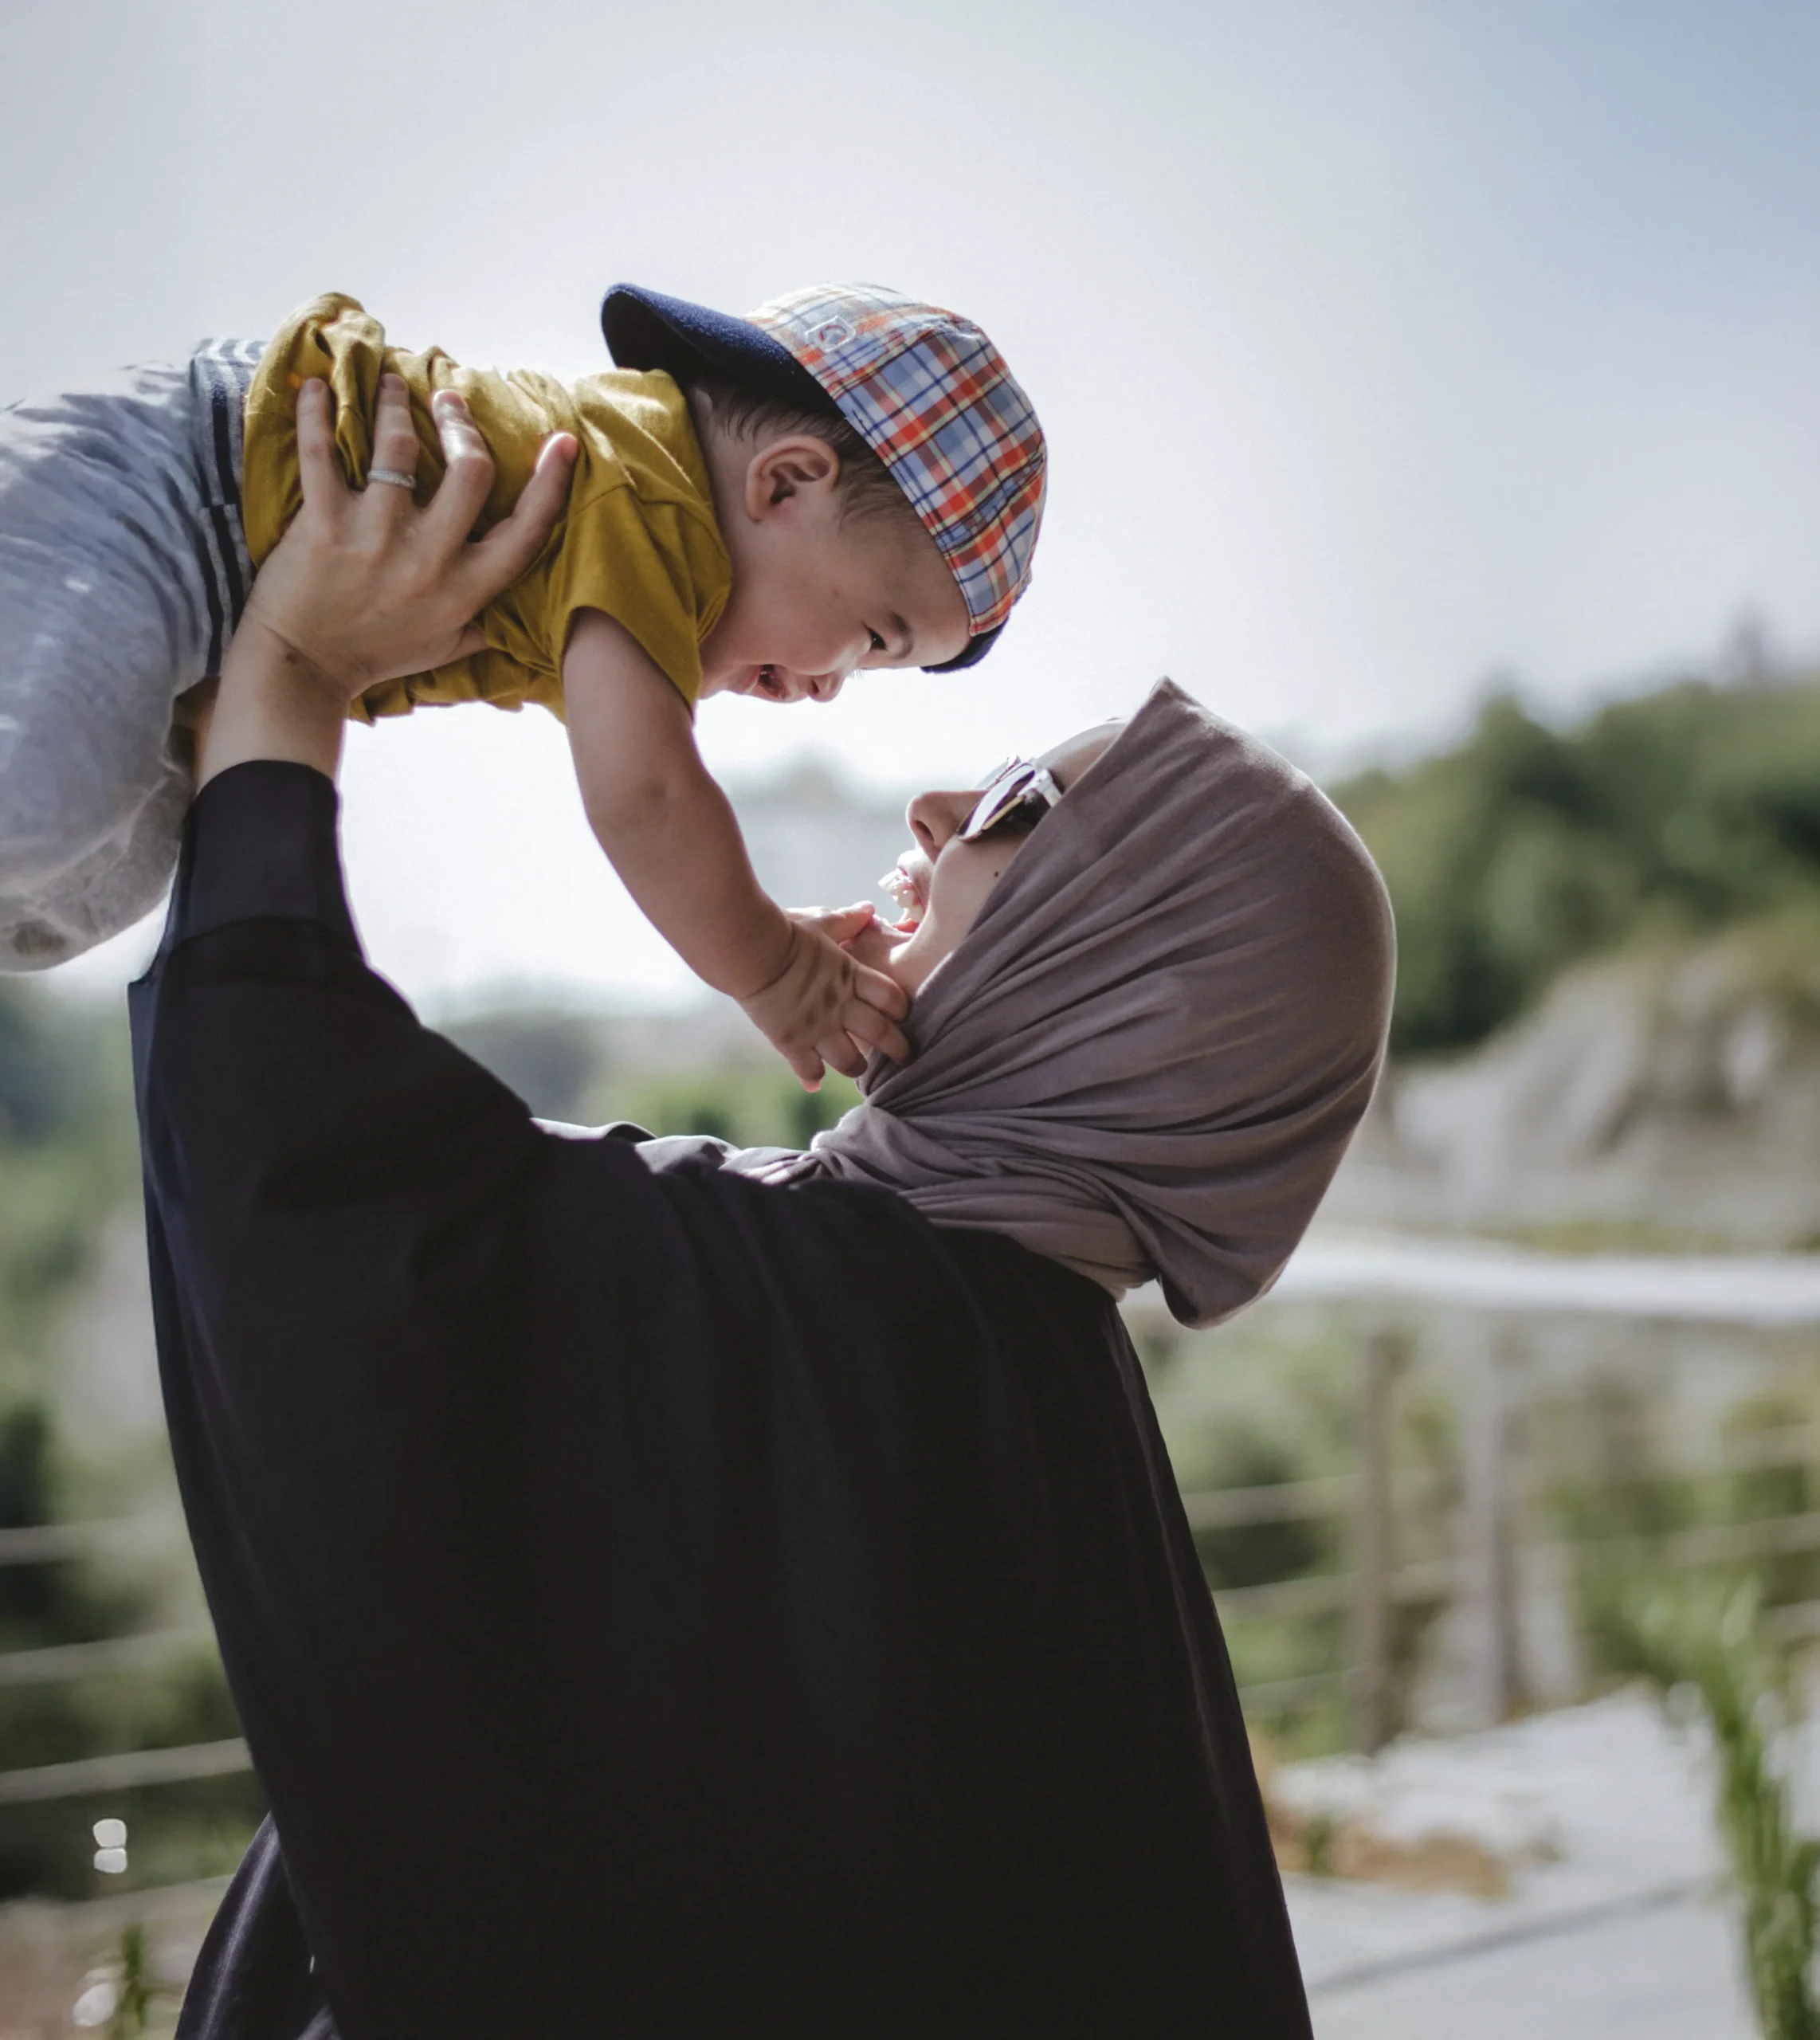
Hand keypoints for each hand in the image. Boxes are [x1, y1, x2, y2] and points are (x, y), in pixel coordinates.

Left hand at [202, 375, 575, 782]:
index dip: (550, 482)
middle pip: (470, 470)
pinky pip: (321, 452)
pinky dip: (315, 412)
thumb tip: (522, 608)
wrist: (304, 670)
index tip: (560, 442)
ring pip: (399, 445)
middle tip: (448, 401)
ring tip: (391, 383)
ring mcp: (376, 537)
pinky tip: (316, 387)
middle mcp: (429, 559)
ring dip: (394, 403)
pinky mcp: (325, 524)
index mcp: (466, 589)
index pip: (526, 530)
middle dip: (462, 424)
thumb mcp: (447, 647)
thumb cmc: (376, 655)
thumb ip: (486, 621)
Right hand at [738, 906, 910, 1088]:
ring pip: (850, 1062)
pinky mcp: (791, 1042)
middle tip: (906, 1058)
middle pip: (882, 1035)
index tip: (902, 1015)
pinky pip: (809, 1070)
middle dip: (898, 1049)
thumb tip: (868, 909)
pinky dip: (812, 1078)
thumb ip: (847, 920)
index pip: (892, 998)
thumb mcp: (820, 922)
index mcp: (851, 976)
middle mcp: (840, 1006)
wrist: (750, 951)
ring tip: (858, 1068)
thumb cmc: (785, 931)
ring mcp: (817, 1027)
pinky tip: (814, 1084)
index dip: (901, 1009)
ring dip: (857, 1067)